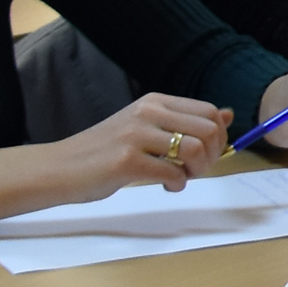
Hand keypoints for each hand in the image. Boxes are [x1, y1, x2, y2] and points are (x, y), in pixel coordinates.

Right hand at [0, 92, 236, 221]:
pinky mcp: (126, 161)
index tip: (205, 155)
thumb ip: (183, 122)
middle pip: (209, 130)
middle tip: (194, 170)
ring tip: (180, 177)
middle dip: (212, 156)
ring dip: (197, 171)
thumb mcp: (145, 128)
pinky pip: (173, 172)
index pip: (210, 112)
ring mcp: (136, 135)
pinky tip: (166, 185)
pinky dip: (177, 184)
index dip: (218, 138)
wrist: (59, 168)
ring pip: (195, 149)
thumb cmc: (104, 152)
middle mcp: (147, 112)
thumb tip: (228, 115)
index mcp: (154, 101)